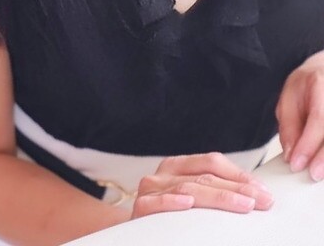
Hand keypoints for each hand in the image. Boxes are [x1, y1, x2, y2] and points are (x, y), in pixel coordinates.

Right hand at [130, 152, 272, 218]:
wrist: (134, 236)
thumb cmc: (170, 219)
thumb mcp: (193, 200)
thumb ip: (213, 191)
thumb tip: (257, 195)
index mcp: (177, 165)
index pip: (211, 162)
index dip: (239, 175)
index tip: (264, 192)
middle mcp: (163, 173)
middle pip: (204, 176)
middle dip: (237, 188)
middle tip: (263, 201)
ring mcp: (150, 189)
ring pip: (187, 189)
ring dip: (219, 197)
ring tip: (244, 205)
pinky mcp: (139, 208)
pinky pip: (156, 203)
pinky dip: (171, 202)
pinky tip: (188, 204)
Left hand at [276, 50, 323, 180]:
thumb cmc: (307, 85)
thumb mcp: (289, 97)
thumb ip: (289, 125)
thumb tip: (290, 154)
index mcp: (321, 84)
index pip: (319, 119)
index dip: (308, 145)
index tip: (296, 163)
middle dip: (323, 157)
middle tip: (311, 174)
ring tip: (320, 172)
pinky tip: (323, 164)